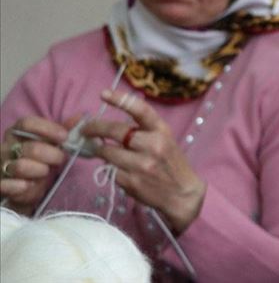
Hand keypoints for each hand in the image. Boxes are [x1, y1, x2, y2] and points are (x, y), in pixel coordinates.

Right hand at [0, 116, 71, 214]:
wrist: (25, 186)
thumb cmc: (40, 160)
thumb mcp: (51, 144)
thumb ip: (63, 131)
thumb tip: (81, 117)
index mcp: (16, 132)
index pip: (27, 123)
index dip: (48, 129)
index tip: (64, 137)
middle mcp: (6, 146)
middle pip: (31, 147)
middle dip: (52, 155)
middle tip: (60, 159)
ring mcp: (1, 165)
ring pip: (20, 166)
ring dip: (39, 170)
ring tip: (46, 172)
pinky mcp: (1, 184)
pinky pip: (7, 185)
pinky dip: (21, 186)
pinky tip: (29, 185)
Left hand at [81, 90, 205, 232]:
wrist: (183, 194)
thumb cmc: (171, 163)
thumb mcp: (165, 140)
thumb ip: (144, 130)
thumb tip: (112, 123)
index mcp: (162, 131)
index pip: (140, 109)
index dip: (120, 100)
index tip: (104, 94)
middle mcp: (153, 145)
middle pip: (116, 130)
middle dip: (95, 128)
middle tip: (86, 129)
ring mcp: (141, 164)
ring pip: (107, 151)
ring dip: (101, 150)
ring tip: (103, 151)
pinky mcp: (131, 182)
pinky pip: (110, 170)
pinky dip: (109, 168)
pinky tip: (118, 169)